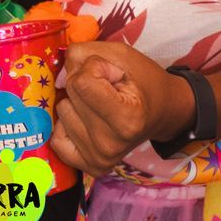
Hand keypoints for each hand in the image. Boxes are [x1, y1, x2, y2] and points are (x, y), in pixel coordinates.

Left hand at [50, 41, 193, 175]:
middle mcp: (110, 144)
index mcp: (126, 119)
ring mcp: (99, 159)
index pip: (81, 81)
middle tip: (110, 88)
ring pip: (62, 111)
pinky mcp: (90, 167)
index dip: (95, 66)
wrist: (163, 114)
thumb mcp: (121, 56)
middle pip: (71, 93)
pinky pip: (57, 139)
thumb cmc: (145, 81)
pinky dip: (68, 124)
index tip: (114, 73)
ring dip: (77, 101)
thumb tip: (60, 72)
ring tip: (101, 104)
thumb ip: (86, 53)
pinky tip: (86, 120)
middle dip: (86, 81)